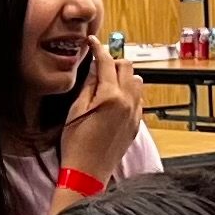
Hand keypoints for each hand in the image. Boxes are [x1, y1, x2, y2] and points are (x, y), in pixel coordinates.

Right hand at [61, 38, 145, 184]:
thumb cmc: (76, 145)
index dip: (98, 48)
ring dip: (124, 77)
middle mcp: (127, 102)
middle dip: (113, 62)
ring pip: (137, 81)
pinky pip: (139, 99)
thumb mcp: (75, 110)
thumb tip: (93, 69)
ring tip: (109, 84)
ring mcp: (134, 114)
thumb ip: (87, 86)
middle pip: (127, 67)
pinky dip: (129, 94)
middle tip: (99, 66)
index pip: (107, 62)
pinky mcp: (136, 125)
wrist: (87, 172)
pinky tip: (115, 101)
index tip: (93, 42)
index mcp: (110, 96)